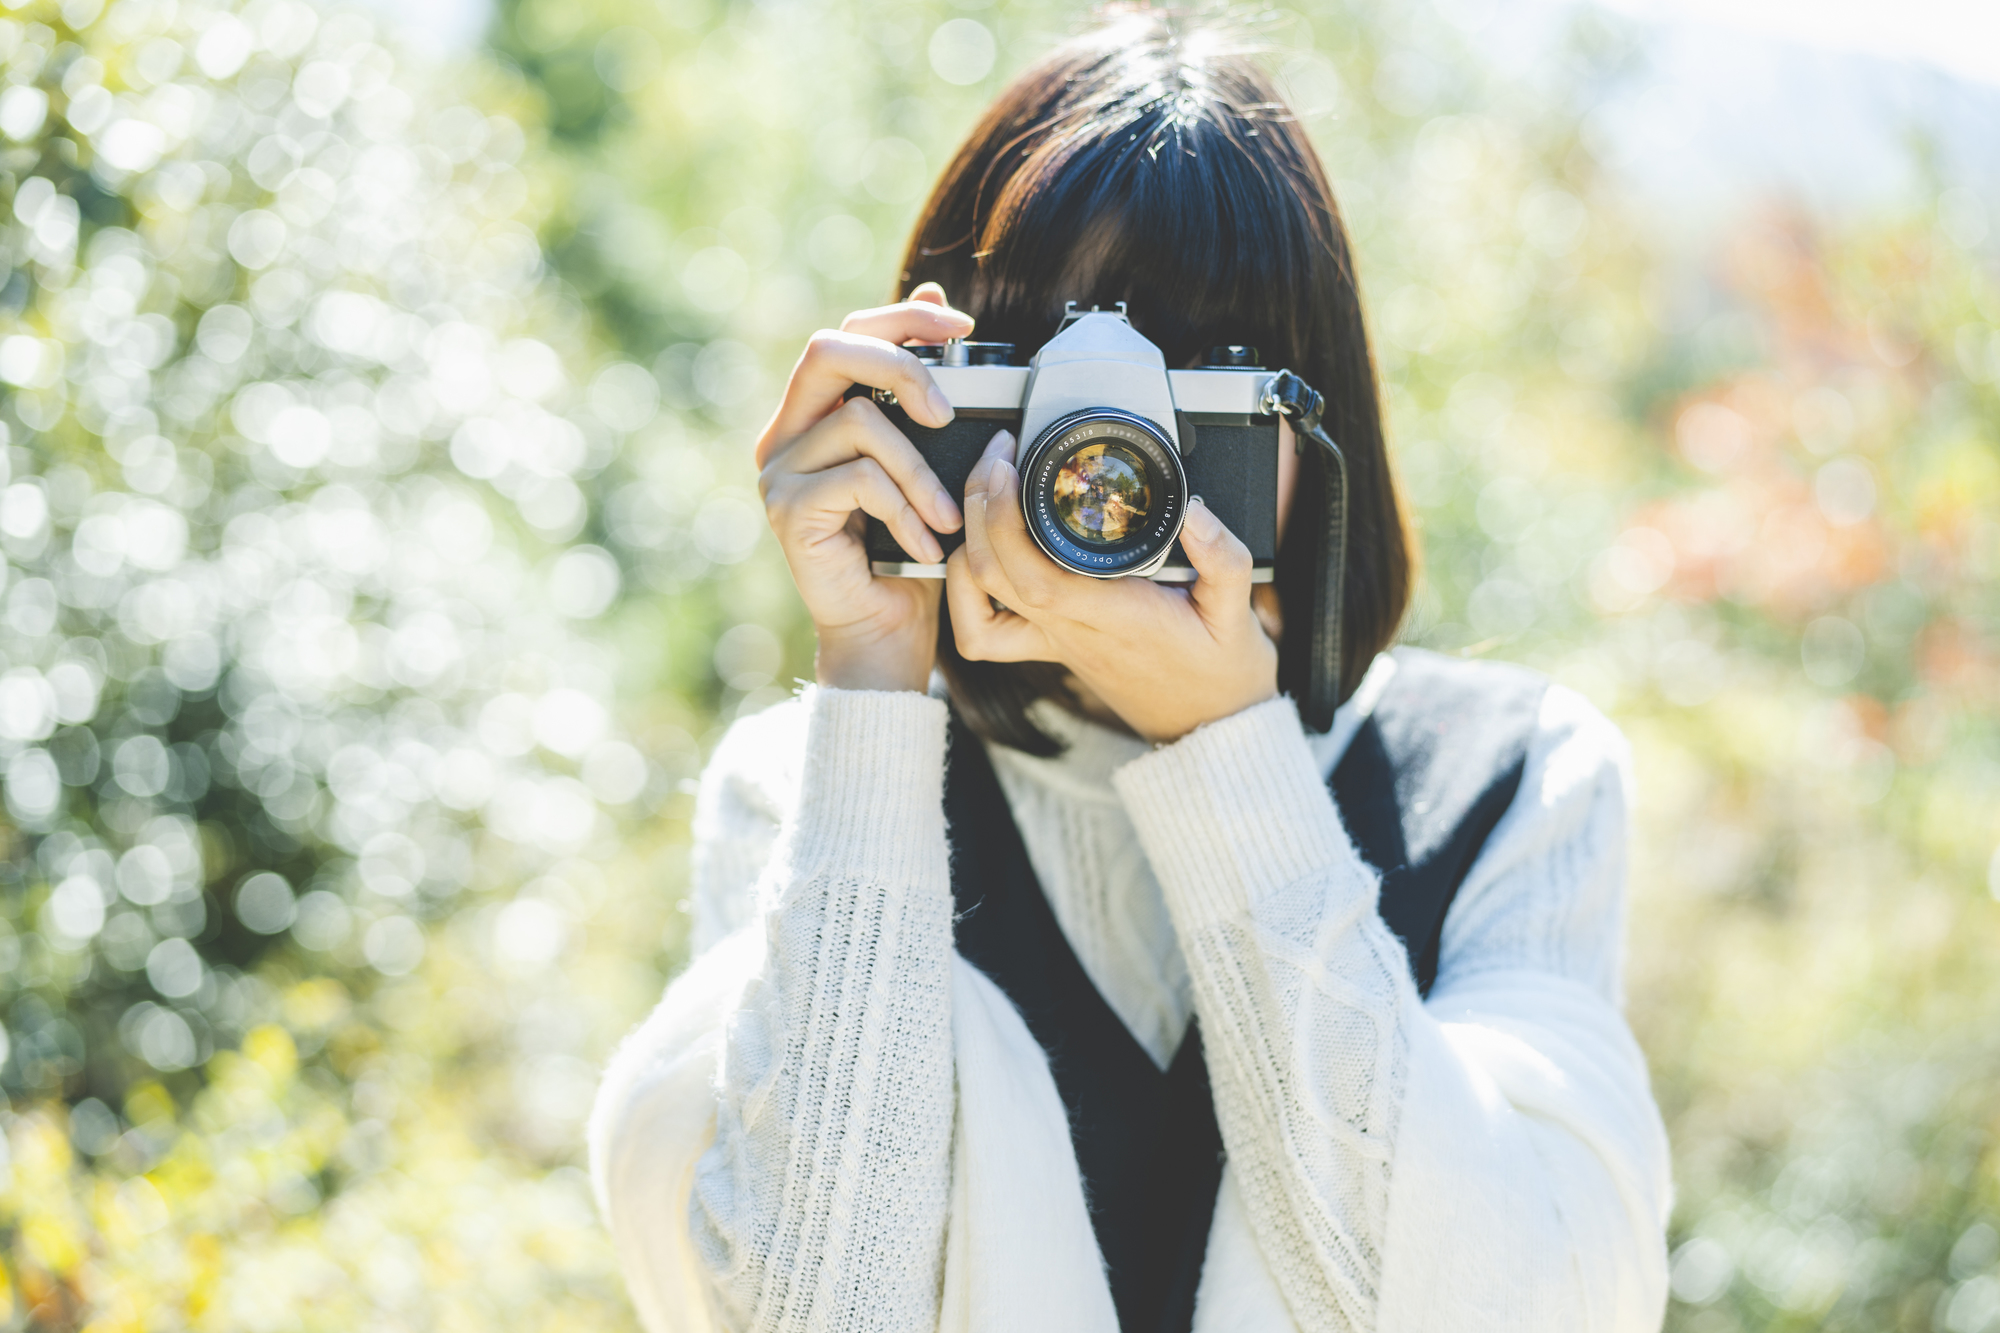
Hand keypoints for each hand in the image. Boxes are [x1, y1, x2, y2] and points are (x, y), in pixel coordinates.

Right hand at [757, 284, 970, 692]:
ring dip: (921, 470)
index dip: (901, 318)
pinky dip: (907, 509)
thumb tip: (933, 299)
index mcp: (814, 414)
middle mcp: (785, 434)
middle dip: (902, 366)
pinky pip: (861, 479)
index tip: (962, 325)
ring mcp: (779, 471)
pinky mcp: (787, 511)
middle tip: (947, 414)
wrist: (887, 632)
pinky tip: (926, 544)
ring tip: (948, 517)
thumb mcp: (929, 461)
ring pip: (859, 421)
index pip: (846, 334)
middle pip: (828, 349)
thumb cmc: (912, 549)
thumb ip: (921, 395)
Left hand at [945, 432, 1279, 742]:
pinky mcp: (1048, 645)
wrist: (1210, 727)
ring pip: (977, 597)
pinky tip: (977, 557)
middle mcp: (1070, 629)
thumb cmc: (1221, 673)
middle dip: (980, 504)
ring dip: (966, 541)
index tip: (1009, 467)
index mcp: (1112, 615)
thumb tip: (1194, 512)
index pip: (1034, 572)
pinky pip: (983, 629)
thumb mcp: (1239, 613)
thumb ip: (1223, 559)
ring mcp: (1053, 639)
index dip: (1005, 518)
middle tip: (999, 457)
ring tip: (987, 492)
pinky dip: (964, 590)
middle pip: (991, 573)